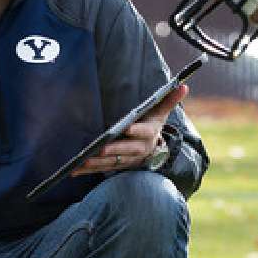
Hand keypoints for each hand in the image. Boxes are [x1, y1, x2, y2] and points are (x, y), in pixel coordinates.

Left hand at [72, 84, 187, 175]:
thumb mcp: (162, 112)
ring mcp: (128, 160)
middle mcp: (139, 150)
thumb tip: (183, 85)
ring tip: (83, 162)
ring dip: (97, 163)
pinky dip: (88, 171)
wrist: (154, 151)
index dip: (136, 131)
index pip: (144, 133)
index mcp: (149, 135)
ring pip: (112, 163)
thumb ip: (169, 99)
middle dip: (114, 150)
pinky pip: (102, 170)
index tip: (127, 128)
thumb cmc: (153, 125)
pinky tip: (74, 171)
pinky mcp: (117, 166)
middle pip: (126, 151)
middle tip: (100, 149)